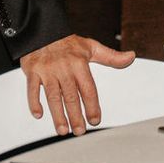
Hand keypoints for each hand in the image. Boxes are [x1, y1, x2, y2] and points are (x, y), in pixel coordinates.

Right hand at [20, 35, 136, 134]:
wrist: (42, 30)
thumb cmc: (68, 42)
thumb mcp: (92, 47)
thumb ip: (111, 56)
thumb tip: (131, 57)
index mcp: (79, 64)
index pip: (88, 89)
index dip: (92, 106)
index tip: (95, 120)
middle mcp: (63, 68)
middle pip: (71, 96)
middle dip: (76, 116)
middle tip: (79, 131)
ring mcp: (47, 71)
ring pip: (53, 96)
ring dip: (58, 115)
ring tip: (63, 130)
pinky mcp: (33, 71)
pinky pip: (32, 89)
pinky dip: (34, 102)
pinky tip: (38, 115)